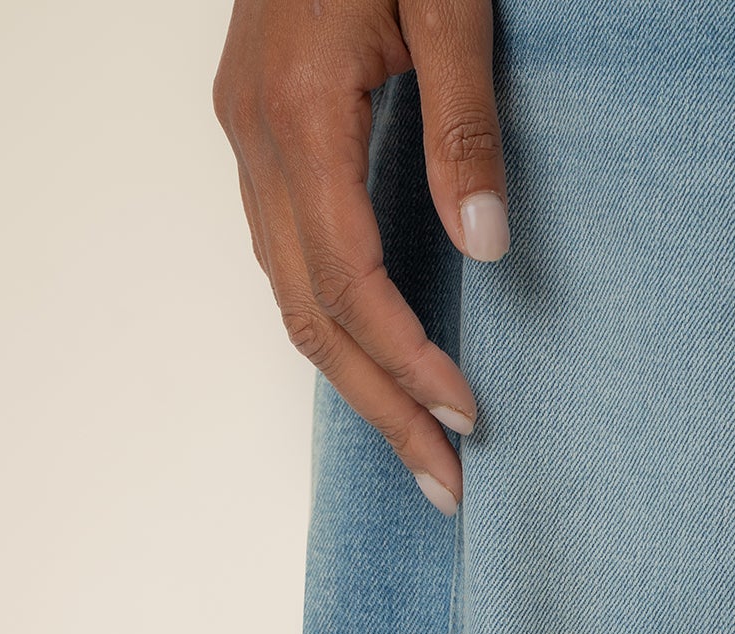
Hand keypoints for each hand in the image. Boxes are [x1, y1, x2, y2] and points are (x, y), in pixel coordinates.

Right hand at [213, 0, 506, 515]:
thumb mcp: (447, 0)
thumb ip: (463, 121)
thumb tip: (486, 245)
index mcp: (295, 110)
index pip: (349, 281)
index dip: (407, 362)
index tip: (467, 417)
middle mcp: (255, 139)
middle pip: (308, 316)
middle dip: (380, 408)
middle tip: (444, 483)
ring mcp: (247, 140)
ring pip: (289, 298)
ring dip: (355, 383)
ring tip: (419, 448)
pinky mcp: (261, 136)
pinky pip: (289, 260)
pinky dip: (335, 327)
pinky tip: (379, 365)